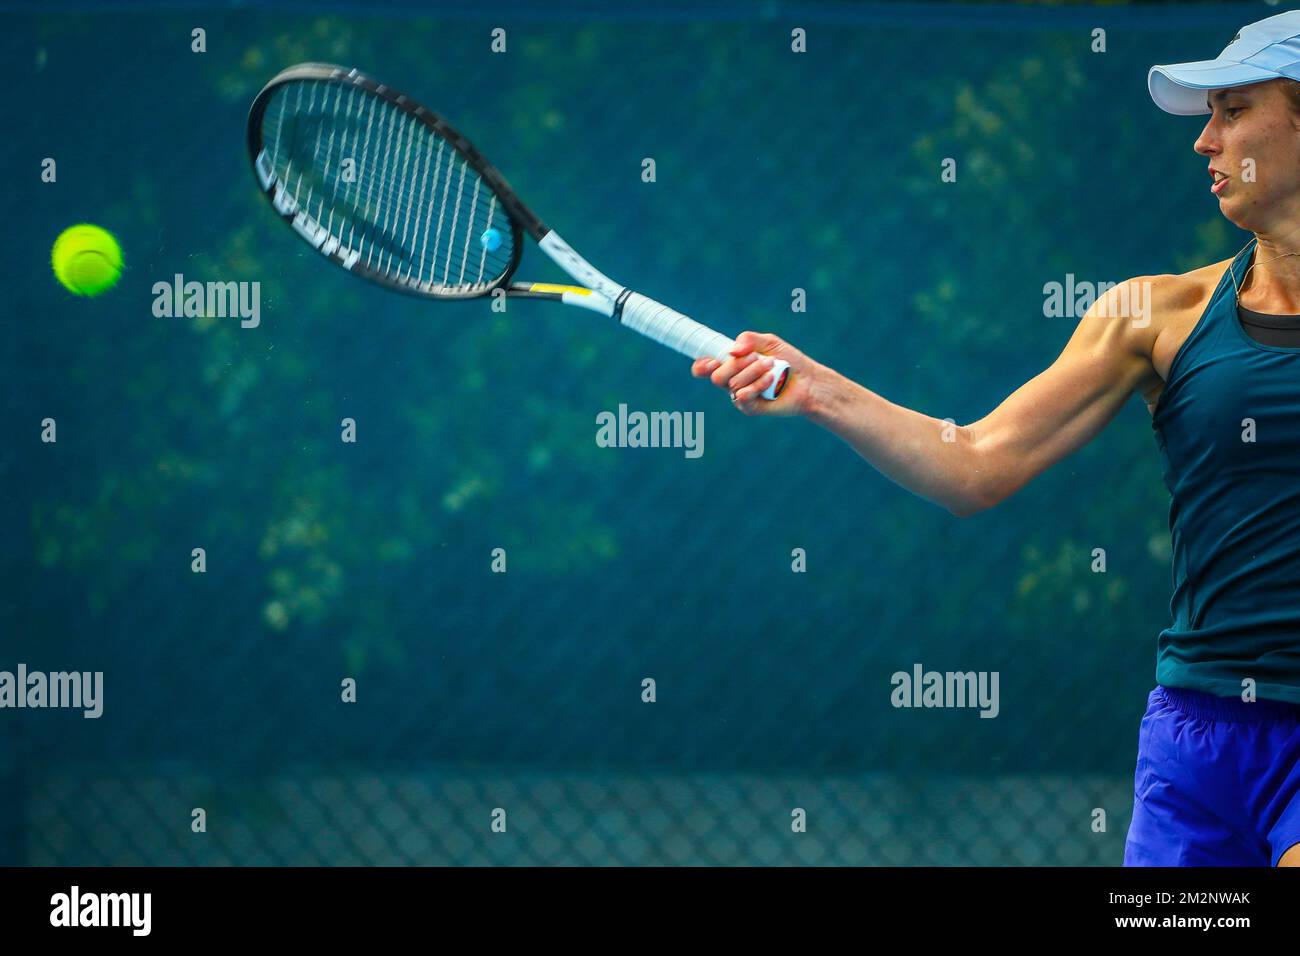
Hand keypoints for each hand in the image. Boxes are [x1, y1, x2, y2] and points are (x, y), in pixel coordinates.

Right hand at [691, 331, 817, 415]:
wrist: (808, 381)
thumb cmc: (789, 360)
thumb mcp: (769, 342)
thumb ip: (748, 340)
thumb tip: (731, 351)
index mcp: (731, 364)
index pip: (705, 367)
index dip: (702, 366)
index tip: (710, 361)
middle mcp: (732, 381)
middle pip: (716, 376)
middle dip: (736, 364)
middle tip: (757, 358)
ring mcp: (740, 396)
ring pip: (733, 384)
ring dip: (754, 371)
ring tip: (772, 367)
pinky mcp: (750, 408)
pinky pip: (742, 397)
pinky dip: (757, 385)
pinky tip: (770, 380)